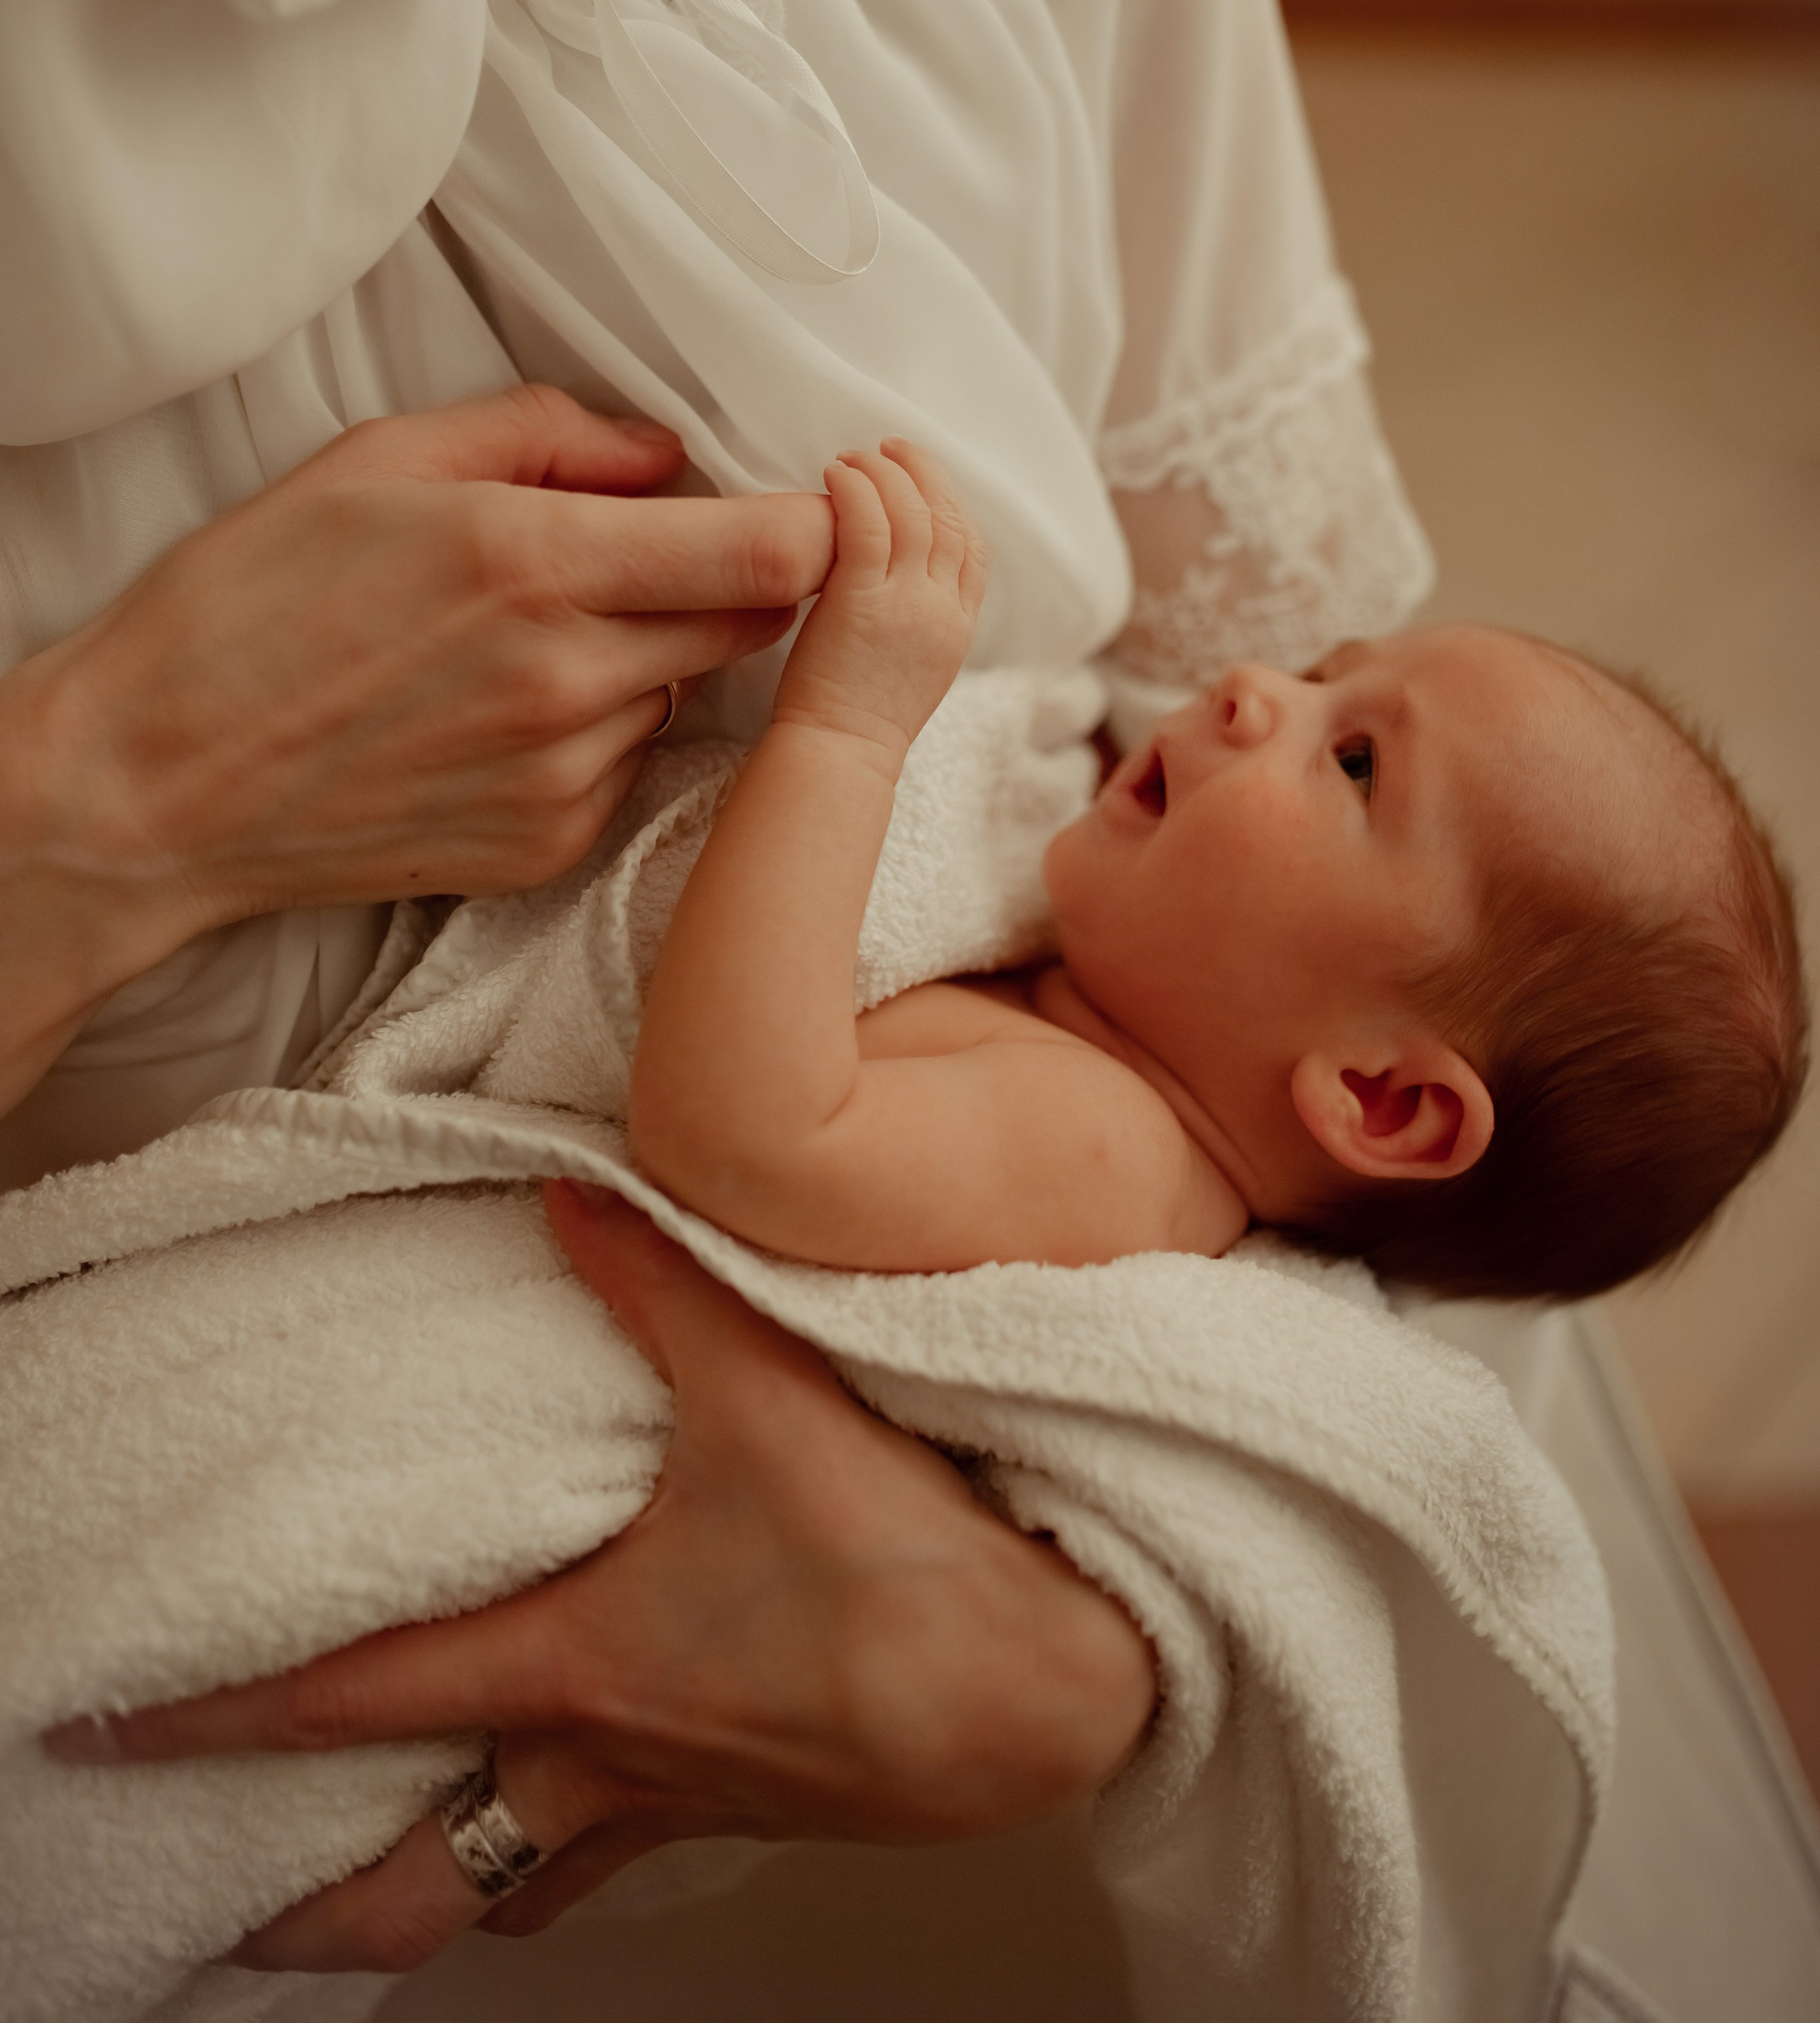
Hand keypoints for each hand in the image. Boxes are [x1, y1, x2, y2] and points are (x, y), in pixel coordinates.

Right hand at [0, 386, 833, 1110]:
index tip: (802, 499)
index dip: (815, 523)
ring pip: (690, 693)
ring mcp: (565, 775)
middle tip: (663, 549)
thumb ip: (544, 433)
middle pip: (760, 625)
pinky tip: (506, 711)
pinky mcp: (549, 844)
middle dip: (744, 578)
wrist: (154, 783)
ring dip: (660, 655)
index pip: (772, 553)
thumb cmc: (248, 603)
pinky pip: (630, 765)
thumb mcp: (378, 460)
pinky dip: (604, 728)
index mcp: (537, 563)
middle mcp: (570, 679)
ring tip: (538, 636)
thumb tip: (663, 452)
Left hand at [47, 1187, 1154, 1972]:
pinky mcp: (764, 1807)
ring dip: (451, 1886)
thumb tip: (575, 1191)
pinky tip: (599, 1789)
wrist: (1059, 1684)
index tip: (119, 1737)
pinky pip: (634, 1850)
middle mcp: (614, 1760)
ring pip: (527, 1886)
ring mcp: (689, 1802)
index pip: (359, 1704)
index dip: (220, 1722)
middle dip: (315, 1910)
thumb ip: (666, 1281)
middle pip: (420, 1882)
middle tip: (235, 1914)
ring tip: (401, 1869)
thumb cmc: (914, 1572)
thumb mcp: (776, 1393)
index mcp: (582, 1669)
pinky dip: (579, 1843)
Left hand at [773, 442, 985, 771]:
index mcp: (959, 626)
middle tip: (892, 446)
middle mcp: (943, 610)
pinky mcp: (863, 601)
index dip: (953, 503)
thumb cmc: (859, 718)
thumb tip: (893, 571)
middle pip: (950, 519)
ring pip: (912, 514)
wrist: (841, 754)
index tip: (925, 479)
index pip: (974, 549)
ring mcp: (908, 604)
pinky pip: (868, 525)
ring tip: (855, 455)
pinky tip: (836, 476)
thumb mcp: (913, 664)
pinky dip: (856, 491)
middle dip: (924, 473)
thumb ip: (916, 616)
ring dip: (885, 473)